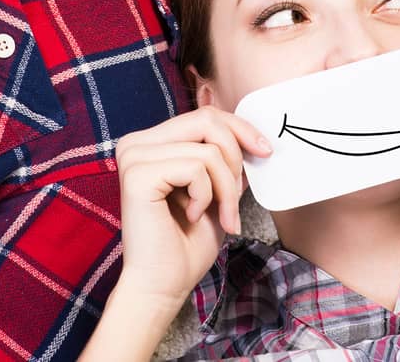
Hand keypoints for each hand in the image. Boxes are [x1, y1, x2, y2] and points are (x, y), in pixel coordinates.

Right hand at [112, 107, 273, 312]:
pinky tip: (193, 216)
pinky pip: (196, 168)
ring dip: (226, 188)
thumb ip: (225, 157)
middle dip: (236, 158)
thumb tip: (254, 135)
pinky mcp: (137, 174)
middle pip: (207, 121)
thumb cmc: (188, 242)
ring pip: (207, 150)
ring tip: (220, 216)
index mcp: (151, 142)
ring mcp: (133, 157)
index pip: (204, 115)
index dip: (241, 129)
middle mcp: (136, 143)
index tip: (266, 152)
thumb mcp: (216, 188)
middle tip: (237, 197)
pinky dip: (207, 196)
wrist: (164, 285)